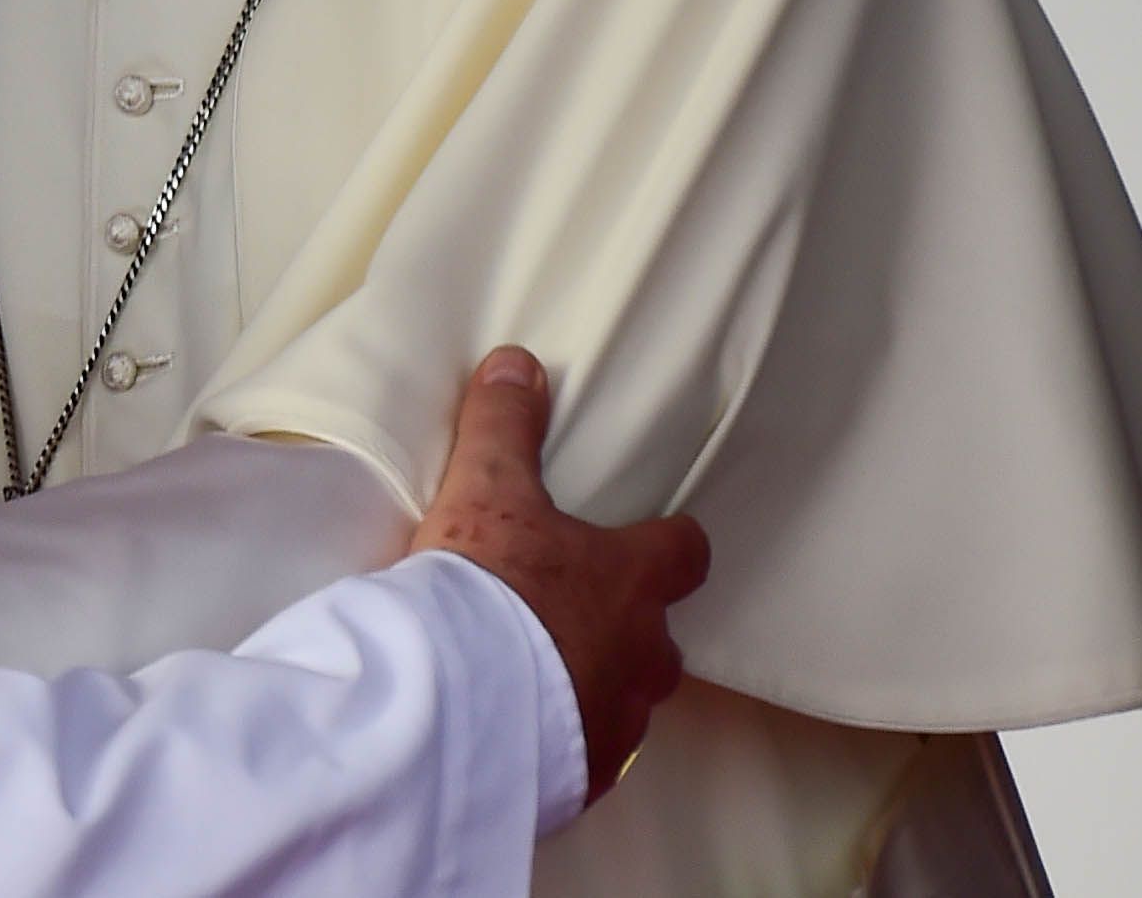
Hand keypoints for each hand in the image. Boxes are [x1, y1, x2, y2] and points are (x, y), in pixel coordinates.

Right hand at [407, 348, 710, 802]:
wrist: (456, 701)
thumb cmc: (488, 588)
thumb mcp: (486, 490)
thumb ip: (504, 427)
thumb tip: (518, 365)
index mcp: (632, 582)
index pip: (685, 554)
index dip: (671, 543)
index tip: (658, 539)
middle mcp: (642, 655)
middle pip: (660, 640)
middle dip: (626, 630)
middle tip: (570, 615)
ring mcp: (618, 720)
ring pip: (625, 700)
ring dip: (592, 687)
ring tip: (533, 678)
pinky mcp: (581, 775)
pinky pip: (581, 753)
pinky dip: (558, 739)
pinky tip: (514, 730)